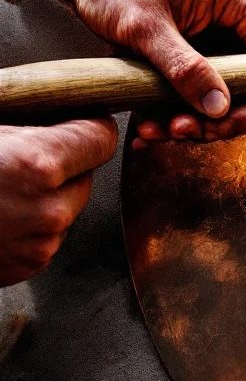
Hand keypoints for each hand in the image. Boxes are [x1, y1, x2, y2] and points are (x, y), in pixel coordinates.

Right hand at [0, 119, 117, 285]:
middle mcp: (50, 210)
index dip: (90, 127)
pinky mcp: (31, 267)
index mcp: (38, 166)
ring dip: (50, 198)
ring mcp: (42, 244)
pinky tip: (0, 215)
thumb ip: (33, 125)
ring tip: (4, 190)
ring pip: (70, 207)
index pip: (102, 139)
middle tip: (25, 159)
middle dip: (65, 166)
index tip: (83, 120)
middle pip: (87, 176)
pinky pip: (51, 234)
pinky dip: (34, 225)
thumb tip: (65, 113)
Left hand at [52, 0, 245, 147]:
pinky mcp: (207, 31)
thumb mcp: (143, 28)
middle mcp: (241, 2)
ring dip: (204, 113)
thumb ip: (185, 68)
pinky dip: (189, 101)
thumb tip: (220, 107)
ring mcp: (225, 17)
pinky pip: (212, 74)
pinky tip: (157, 118)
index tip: (232, 120)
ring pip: (235, 80)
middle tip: (190, 131)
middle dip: (228, 113)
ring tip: (162, 128)